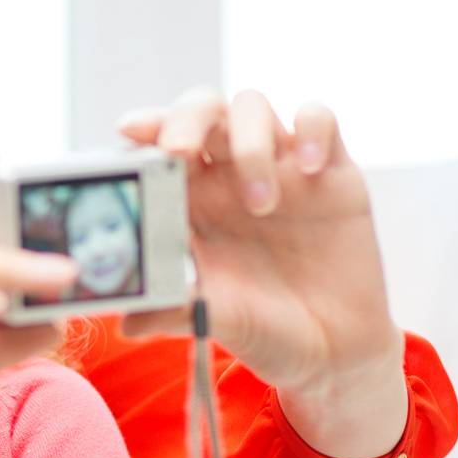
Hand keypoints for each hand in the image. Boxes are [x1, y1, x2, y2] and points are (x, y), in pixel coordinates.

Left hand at [118, 89, 407, 457]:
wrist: (331, 350)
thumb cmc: (262, 329)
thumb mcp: (214, 321)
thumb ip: (172, 313)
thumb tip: (125, 321)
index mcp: (190, 201)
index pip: (158, 144)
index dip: (144, 129)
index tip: (128, 132)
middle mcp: (228, 175)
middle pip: (202, 109)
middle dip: (186, 117)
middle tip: (179, 150)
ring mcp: (279, 167)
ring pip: (252, 106)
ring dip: (249, 142)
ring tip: (261, 204)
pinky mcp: (331, 171)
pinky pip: (319, 118)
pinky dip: (312, 129)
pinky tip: (310, 168)